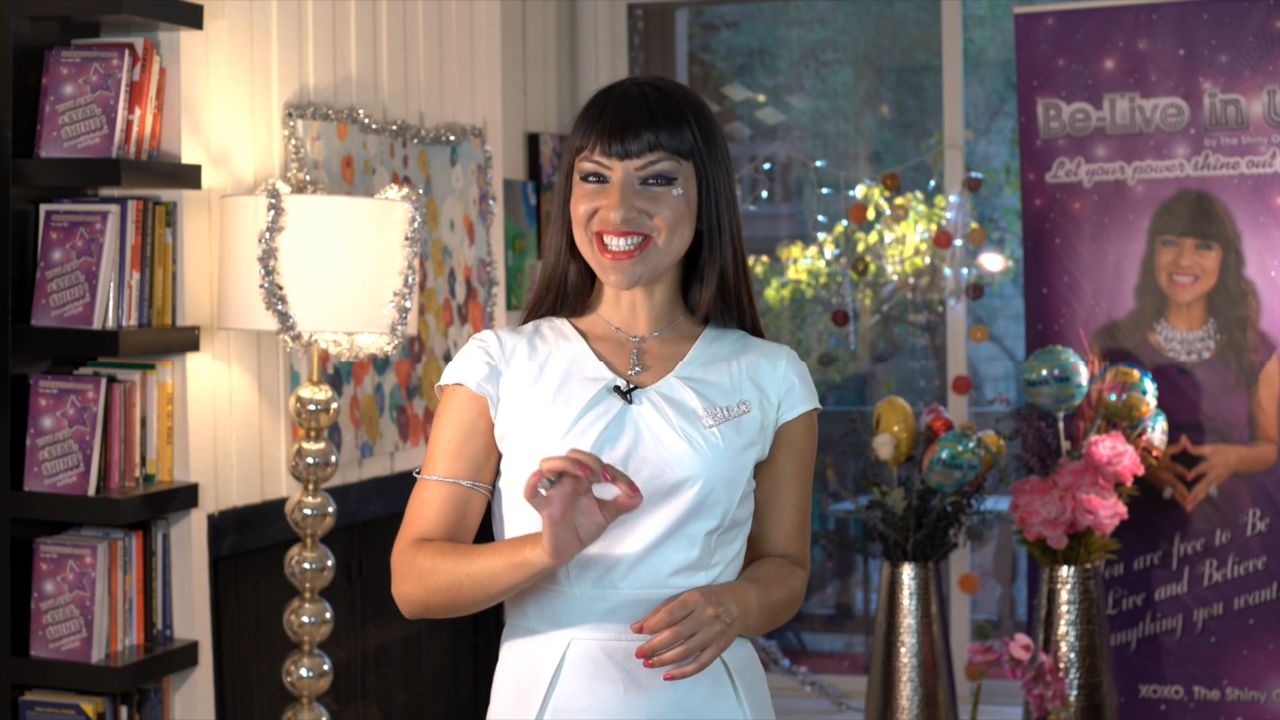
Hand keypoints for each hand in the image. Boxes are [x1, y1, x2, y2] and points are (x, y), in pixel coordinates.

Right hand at [524, 449, 641, 568]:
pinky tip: (540, 477)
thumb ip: (621, 504)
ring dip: (567, 464)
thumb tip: (639, 496)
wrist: (566, 551)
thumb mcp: (606, 514)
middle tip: (605, 476)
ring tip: (585, 474)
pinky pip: (531, 494)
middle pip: (571, 456)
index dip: (614, 473)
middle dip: (589, 460)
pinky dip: (532, 483)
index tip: (629, 490)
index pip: (595, 464)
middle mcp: (566, 481)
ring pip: (548, 465)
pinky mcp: (545, 509)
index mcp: (582, 479)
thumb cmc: (582, 527)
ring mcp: (553, 493)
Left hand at [631, 584, 741, 680]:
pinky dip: (683, 672)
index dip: (654, 624)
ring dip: (664, 660)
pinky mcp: (720, 648)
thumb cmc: (707, 598)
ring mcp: (714, 633)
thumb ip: (661, 611)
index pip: (671, 613)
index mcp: (695, 598)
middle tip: (639, 653)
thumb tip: (637, 627)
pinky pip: (700, 663)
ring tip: (648, 663)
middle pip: (676, 634)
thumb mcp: (686, 596)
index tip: (639, 632)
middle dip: (655, 646)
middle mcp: (706, 615)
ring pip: (686, 651)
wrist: (741, 605)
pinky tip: (668, 675)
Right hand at [1141, 434, 1190, 509]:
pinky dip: (1175, 498)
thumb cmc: (1150, 453)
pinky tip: (1180, 503)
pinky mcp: (1157, 485)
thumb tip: (1185, 438)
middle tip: (1192, 502)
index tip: (1191, 477)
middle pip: (1175, 485)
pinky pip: (1168, 493)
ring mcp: (1160, 482)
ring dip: (1179, 499)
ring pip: (1171, 492)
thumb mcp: (1163, 449)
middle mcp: (1163, 475)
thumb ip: (1175, 447)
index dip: (1184, 473)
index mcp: (1165, 465)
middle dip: (1183, 494)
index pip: (1177, 470)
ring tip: (1188, 508)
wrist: (1135, 459)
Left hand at [1184, 442, 1240, 510]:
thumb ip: (1196, 447)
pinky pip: (1208, 493)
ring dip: (1197, 499)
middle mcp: (1216, 474)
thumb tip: (1182, 438)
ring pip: (1206, 491)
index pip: (1204, 467)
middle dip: (1196, 493)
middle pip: (1205, 484)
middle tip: (1187, 501)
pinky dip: (1200, 499)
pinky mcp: (1217, 485)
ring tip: (1188, 508)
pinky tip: (1193, 505)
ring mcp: (1217, 481)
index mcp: (1215, 462)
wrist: (1245, 460)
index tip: (1188, 477)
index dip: (1197, 472)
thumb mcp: (1212, 448)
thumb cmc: (1226, 452)